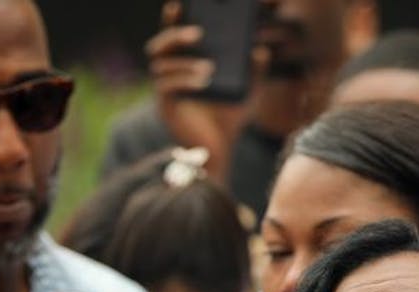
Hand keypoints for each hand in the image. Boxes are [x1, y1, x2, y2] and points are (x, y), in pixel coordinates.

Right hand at [146, 1, 264, 180]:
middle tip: (199, 34)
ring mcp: (164, 90)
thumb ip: (255, 71)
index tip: (181, 4)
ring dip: (185, 64)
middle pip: (159, 45)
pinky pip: (166, 87)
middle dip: (176, 36)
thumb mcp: (248, 91)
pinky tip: (204, 83)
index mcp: (184, 63)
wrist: (221, 149)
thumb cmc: (230, 117)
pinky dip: (184, 81)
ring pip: (162, 66)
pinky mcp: (165, 108)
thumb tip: (260, 51)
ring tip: (210, 70)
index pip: (173, 34)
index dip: (173, 18)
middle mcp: (169, 73)